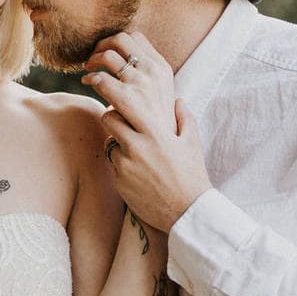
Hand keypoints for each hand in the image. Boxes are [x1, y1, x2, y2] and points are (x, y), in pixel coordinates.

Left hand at [82, 31, 211, 231]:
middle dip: (111, 114)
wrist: (186, 212)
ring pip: (109, 140)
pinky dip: (119, 161)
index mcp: (156, 131)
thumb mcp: (192, 143)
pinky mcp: (119, 180)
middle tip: (117, 114)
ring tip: (134, 146)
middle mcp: (137, 145)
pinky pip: (112, 162)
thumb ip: (184, 118)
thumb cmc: (192, 175)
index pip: (123, 100)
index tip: (104, 83)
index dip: (110, 89)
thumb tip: (178, 100)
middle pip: (108, 117)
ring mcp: (126, 164)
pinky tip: (136, 169)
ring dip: (116, 139)